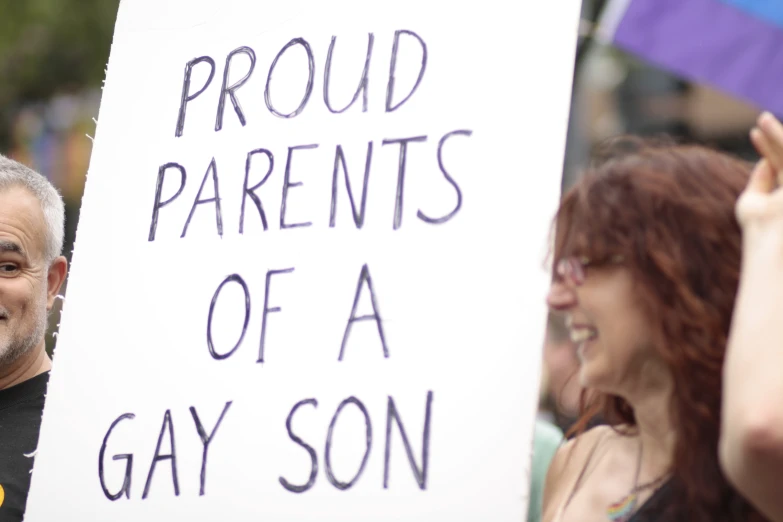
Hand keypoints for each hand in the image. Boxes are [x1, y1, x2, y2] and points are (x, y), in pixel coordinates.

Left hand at [735, 113, 782, 234]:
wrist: (771, 245)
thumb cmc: (759, 230)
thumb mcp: (753, 203)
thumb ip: (760, 180)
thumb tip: (766, 160)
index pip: (780, 165)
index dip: (767, 148)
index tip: (753, 132)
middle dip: (775, 137)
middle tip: (761, 118)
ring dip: (777, 134)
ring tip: (762, 119)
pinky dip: (778, 138)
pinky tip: (764, 127)